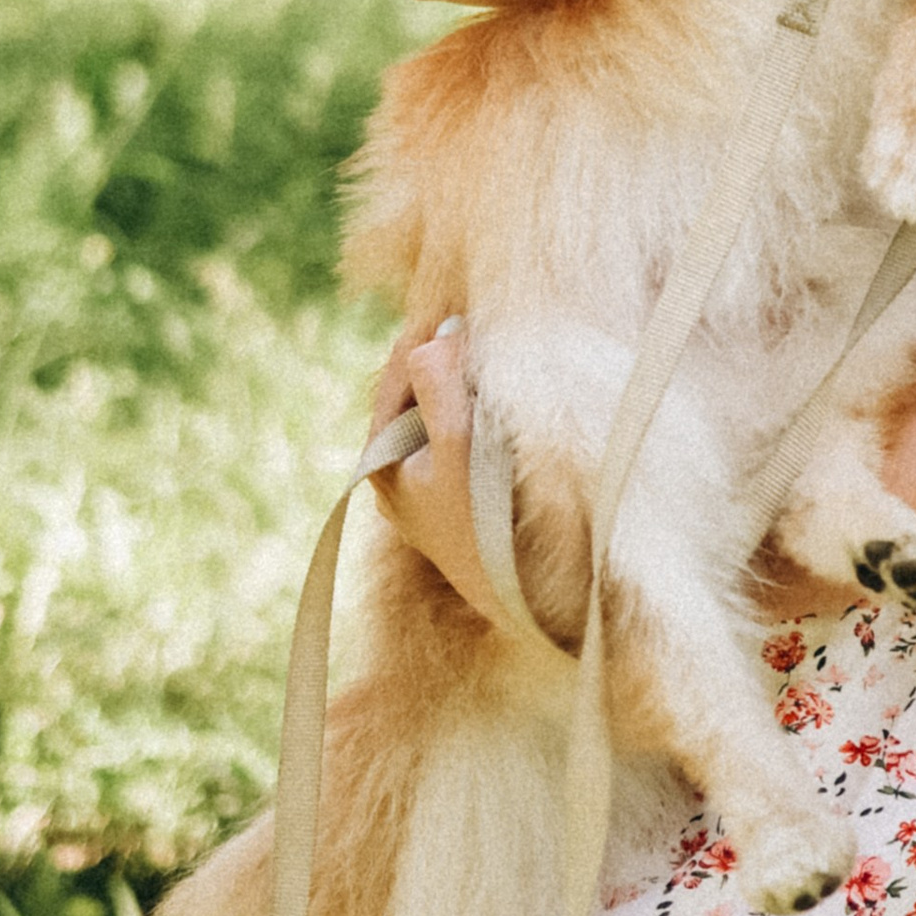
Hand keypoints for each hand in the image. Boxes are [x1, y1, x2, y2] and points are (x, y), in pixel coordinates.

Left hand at [365, 321, 504, 623]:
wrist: (532, 604)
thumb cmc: (487, 526)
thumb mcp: (458, 444)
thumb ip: (440, 382)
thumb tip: (439, 334)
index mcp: (383, 462)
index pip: (399, 372)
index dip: (431, 337)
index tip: (468, 312)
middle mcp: (403, 476)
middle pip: (425, 390)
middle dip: (457, 362)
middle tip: (493, 335)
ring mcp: (436, 489)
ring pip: (451, 411)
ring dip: (478, 387)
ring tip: (508, 366)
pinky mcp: (470, 499)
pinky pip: (474, 435)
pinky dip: (492, 415)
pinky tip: (518, 410)